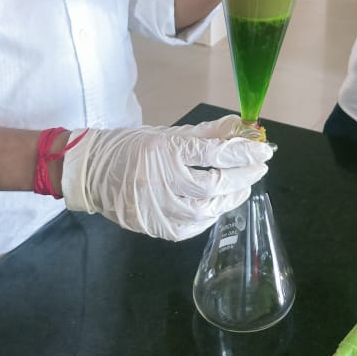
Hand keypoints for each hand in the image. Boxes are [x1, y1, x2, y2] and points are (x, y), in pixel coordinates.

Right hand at [61, 115, 271, 240]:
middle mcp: (162, 180)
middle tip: (259, 169)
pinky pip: (190, 228)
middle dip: (243, 176)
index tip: (264, 151)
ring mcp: (157, 207)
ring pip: (206, 209)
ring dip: (230, 199)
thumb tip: (240, 126)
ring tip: (242, 188)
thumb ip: (206, 133)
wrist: (91, 171)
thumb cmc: (132, 146)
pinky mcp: (153, 227)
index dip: (244, 152)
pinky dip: (209, 217)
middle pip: (215, 184)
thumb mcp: (168, 132)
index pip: (215, 153)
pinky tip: (217, 207)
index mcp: (165, 150)